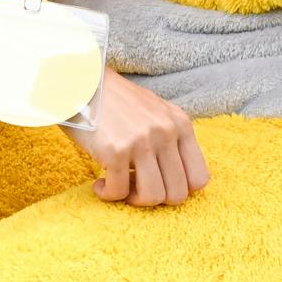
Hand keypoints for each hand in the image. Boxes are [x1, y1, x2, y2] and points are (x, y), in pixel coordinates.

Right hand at [66, 69, 210, 208]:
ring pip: (153, 197)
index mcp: (180, 124)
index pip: (200, 178)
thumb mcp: (155, 111)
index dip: (179, 190)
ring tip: (118, 186)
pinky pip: (119, 191)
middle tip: (134, 188)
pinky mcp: (116, 150)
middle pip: (178, 193)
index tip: (158, 184)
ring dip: (133, 200)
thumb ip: (170, 137)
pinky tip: (99, 183)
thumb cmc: (115, 100)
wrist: (81, 81)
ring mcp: (142, 141)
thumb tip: (176, 175)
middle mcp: (166, 132)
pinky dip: (108, 194)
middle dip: (155, 199)